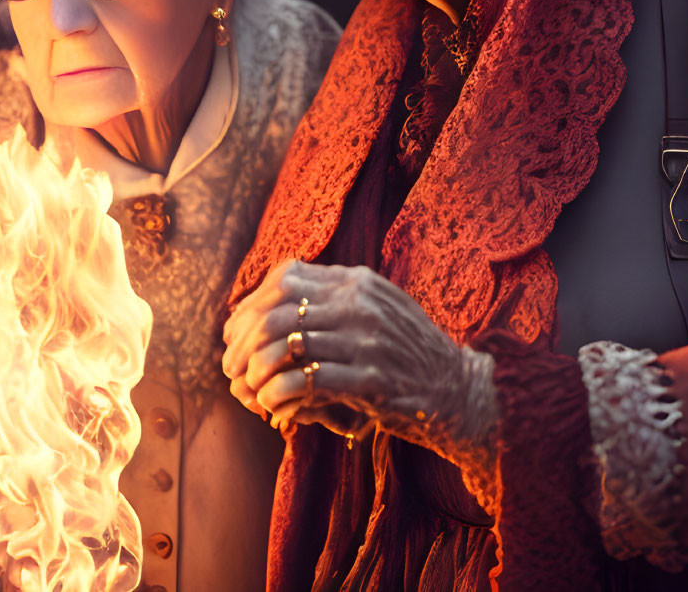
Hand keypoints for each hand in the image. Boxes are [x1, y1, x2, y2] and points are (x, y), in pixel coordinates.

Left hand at [220, 261, 497, 463]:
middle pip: (277, 312)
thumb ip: (332, 297)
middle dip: (243, 342)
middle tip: (229, 368)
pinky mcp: (372, 380)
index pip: (283, 280)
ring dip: (257, 372)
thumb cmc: (406, 353)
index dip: (250, 307)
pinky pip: (307, 382)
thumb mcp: (375, 306)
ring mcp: (367, 340)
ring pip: (286, 346)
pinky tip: (274, 407)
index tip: (233, 333)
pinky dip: (281, 395)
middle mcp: (360, 303)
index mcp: (356, 281)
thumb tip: (269, 299)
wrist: (458, 390)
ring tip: (248, 390)